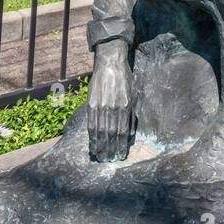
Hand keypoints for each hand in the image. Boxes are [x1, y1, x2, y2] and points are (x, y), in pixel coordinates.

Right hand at [87, 43, 132, 162]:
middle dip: (111, 149)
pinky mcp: (91, 104)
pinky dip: (92, 137)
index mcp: (125, 105)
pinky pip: (91, 124)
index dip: (121, 145)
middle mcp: (113, 107)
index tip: (121, 156)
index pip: (123, 131)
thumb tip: (129, 134)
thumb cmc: (124, 79)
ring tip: (101, 157)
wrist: (110, 62)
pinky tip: (93, 145)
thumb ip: (131, 114)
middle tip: (110, 160)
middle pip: (111, 134)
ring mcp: (100, 106)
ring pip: (100, 132)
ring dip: (101, 147)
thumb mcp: (133, 94)